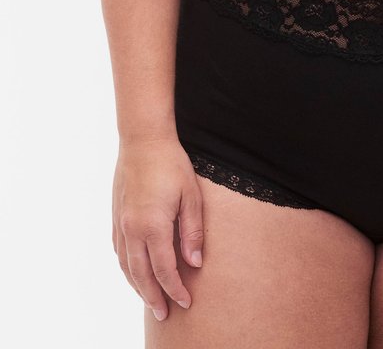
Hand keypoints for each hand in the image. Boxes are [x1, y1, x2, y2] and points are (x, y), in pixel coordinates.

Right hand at [112, 138, 203, 321]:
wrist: (143, 140)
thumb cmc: (171, 164)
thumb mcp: (191, 195)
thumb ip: (192, 231)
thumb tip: (194, 263)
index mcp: (153, 226)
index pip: (165, 269)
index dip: (176, 289)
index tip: (186, 302)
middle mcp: (132, 229)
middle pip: (142, 275)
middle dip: (154, 297)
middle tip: (164, 314)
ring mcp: (121, 224)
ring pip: (127, 266)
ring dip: (138, 286)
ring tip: (150, 300)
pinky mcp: (116, 217)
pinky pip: (119, 252)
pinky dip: (127, 268)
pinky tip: (134, 273)